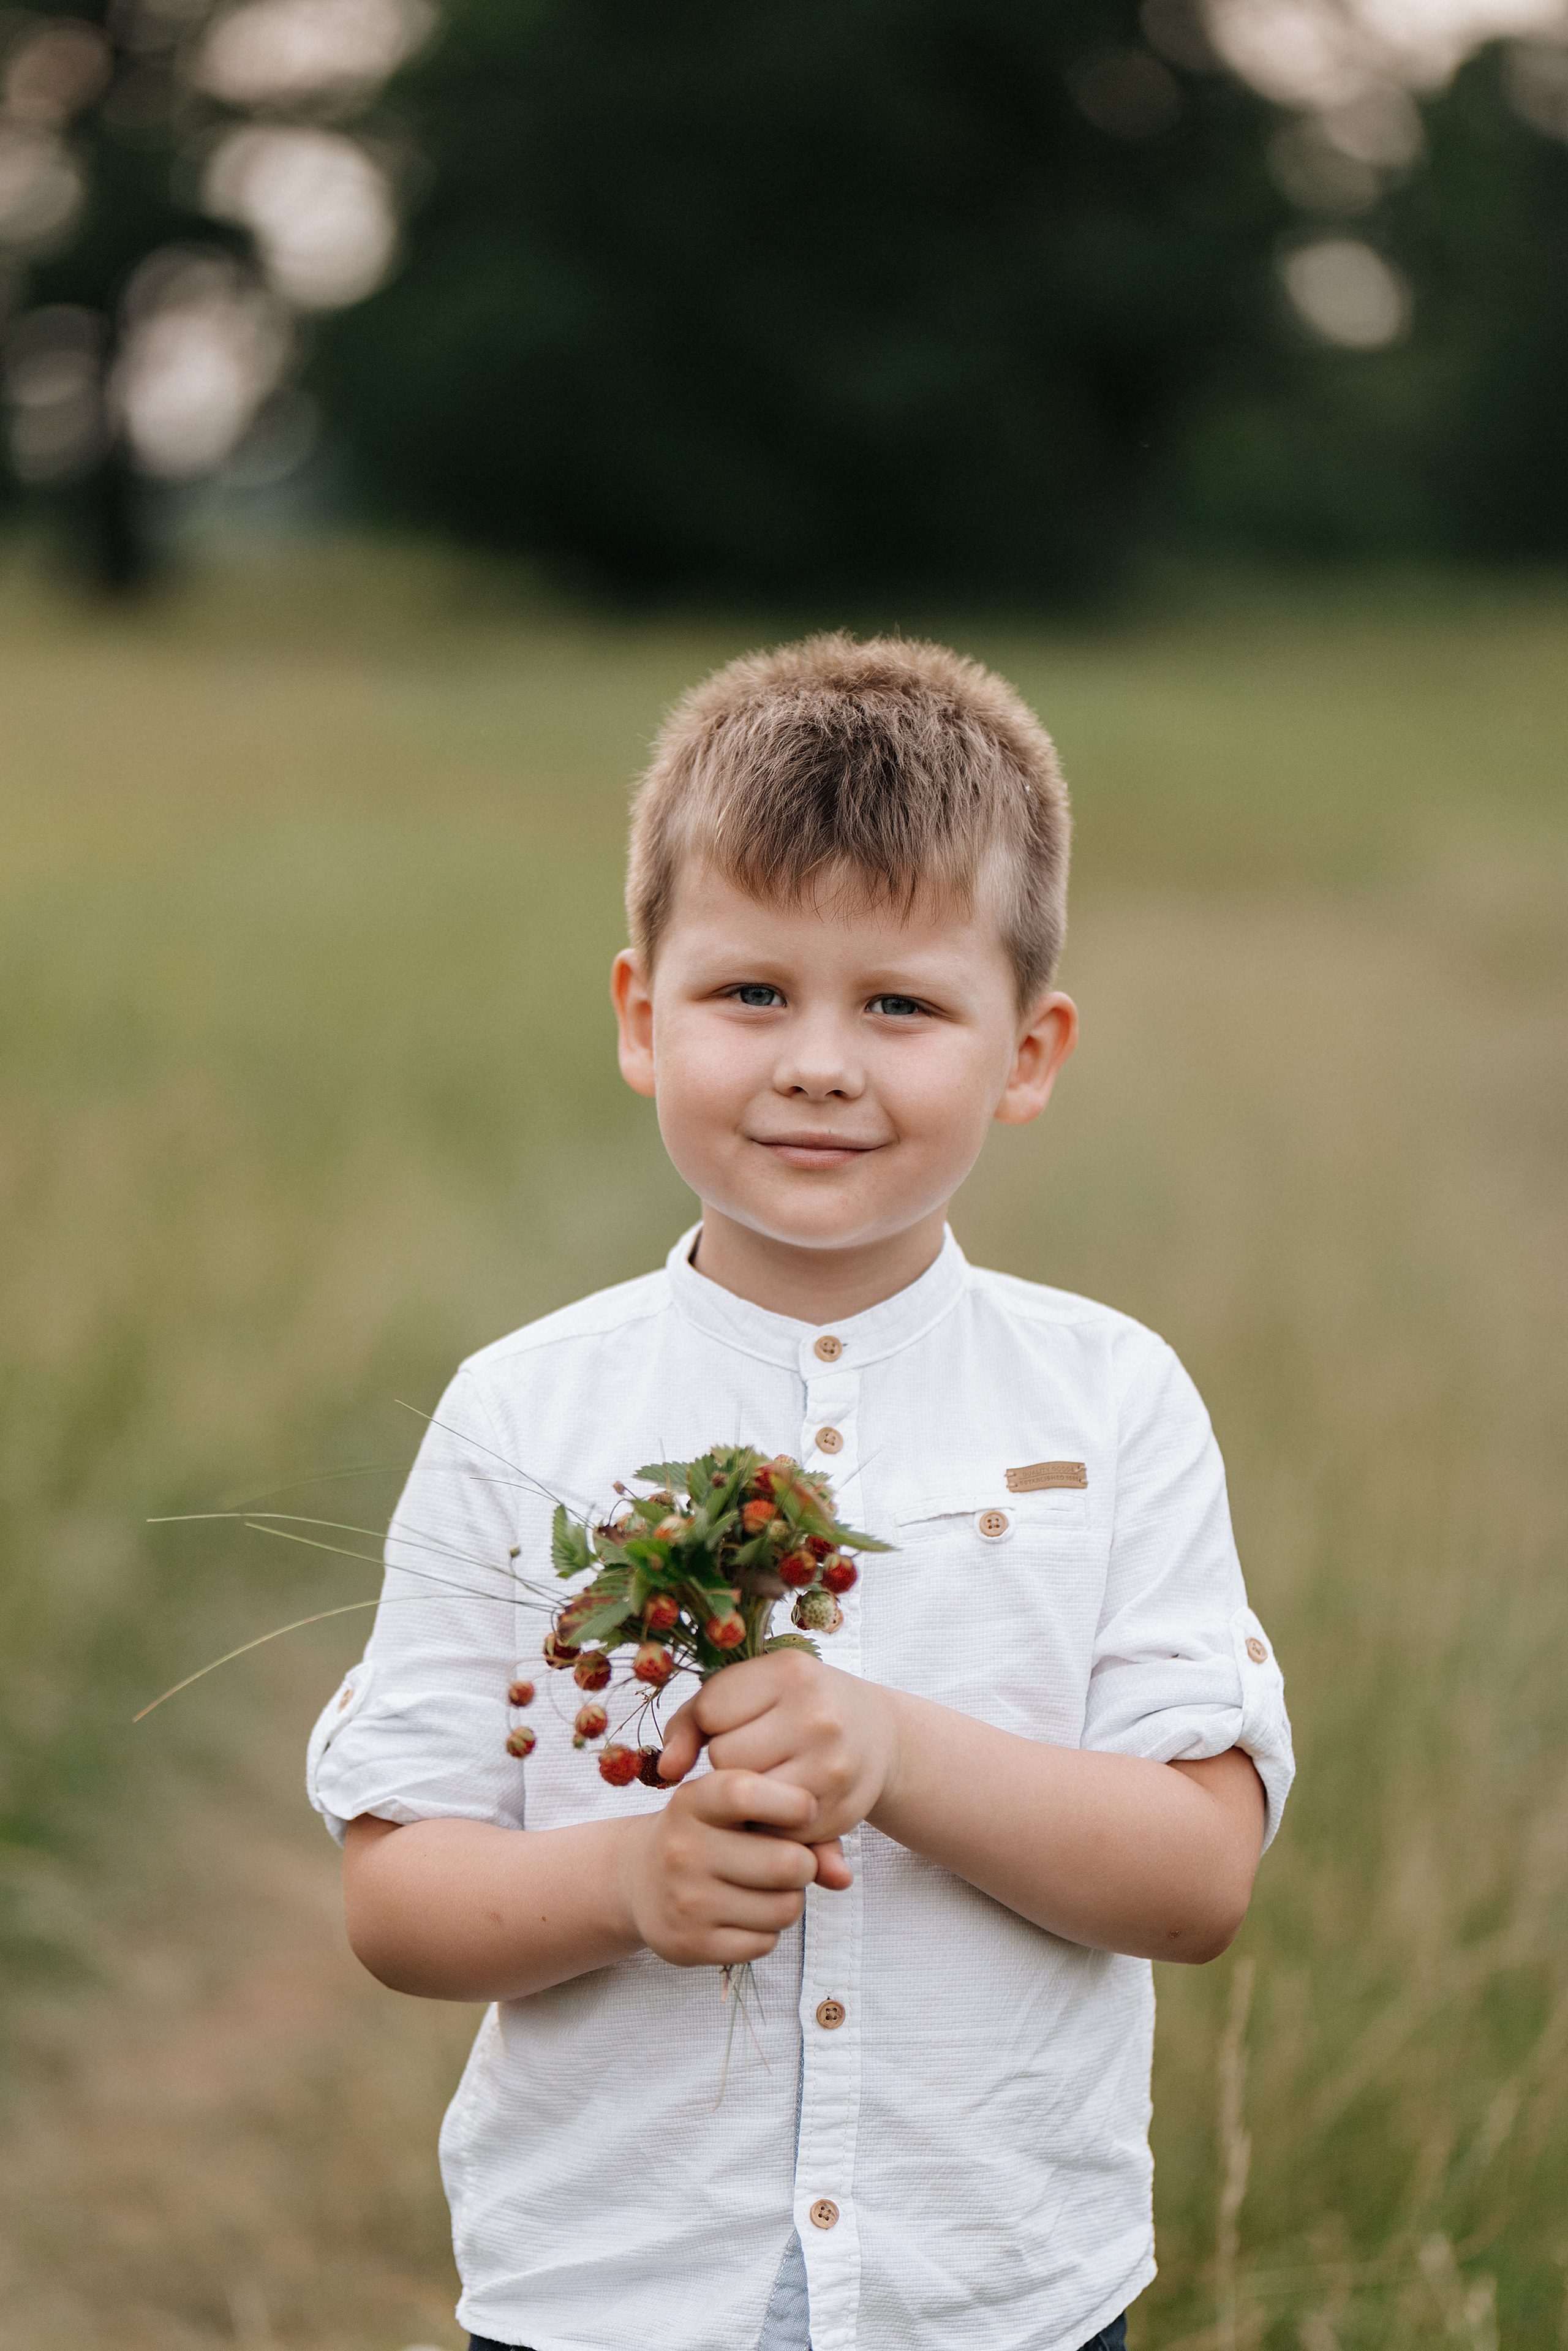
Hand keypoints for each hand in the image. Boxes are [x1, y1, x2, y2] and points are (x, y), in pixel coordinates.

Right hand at [620, 1767, 826, 1967]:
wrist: (639, 1878)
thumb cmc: (709, 1833)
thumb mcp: (735, 1810)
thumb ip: (794, 1823)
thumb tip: (843, 1878)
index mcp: (692, 1802)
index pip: (746, 1793)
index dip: (792, 1802)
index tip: (807, 1810)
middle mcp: (683, 1850)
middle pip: (786, 1863)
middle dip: (804, 1864)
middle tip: (793, 1860)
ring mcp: (685, 1901)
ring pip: (784, 1908)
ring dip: (789, 1900)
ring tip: (769, 1887)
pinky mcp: (690, 1945)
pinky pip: (764, 1942)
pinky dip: (767, 1930)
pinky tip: (747, 1912)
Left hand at [659, 1651, 900, 1884]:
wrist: (880, 1736)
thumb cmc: (798, 1706)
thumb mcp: (754, 1689)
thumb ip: (694, 1719)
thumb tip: (666, 1771)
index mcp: (791, 1672)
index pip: (710, 1711)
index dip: (714, 1721)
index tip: (741, 1718)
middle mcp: (817, 1716)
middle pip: (726, 1758)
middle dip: (732, 1759)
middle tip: (763, 1748)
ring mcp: (832, 1767)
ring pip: (746, 1798)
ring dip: (749, 1794)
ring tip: (774, 1773)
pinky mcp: (838, 1813)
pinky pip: (772, 1831)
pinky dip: (771, 1822)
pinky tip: (789, 1800)